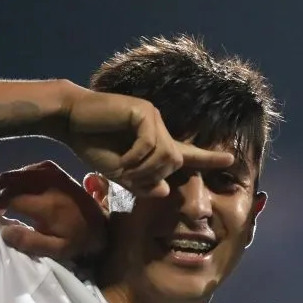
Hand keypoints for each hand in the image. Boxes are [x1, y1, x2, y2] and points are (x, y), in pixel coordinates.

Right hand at [0, 161, 107, 261]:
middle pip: (9, 181)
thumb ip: (30, 242)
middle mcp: (48, 183)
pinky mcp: (54, 170)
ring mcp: (52, 173)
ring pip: (16, 173)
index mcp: (48, 204)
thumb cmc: (79, 240)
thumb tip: (3, 230)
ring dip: (0, 183)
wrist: (104, 223)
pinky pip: (26, 169)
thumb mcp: (58, 249)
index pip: (10, 197)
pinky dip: (12, 177)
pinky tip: (6, 188)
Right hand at [61, 87, 233, 196]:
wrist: (70, 121)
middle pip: (175, 162)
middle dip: (153, 176)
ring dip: (144, 169)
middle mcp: (160, 128)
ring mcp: (154, 117)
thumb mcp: (119, 173)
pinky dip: (136, 158)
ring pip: (166, 155)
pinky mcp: (144, 111)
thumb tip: (164, 191)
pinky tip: (121, 159)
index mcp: (157, 142)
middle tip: (129, 178)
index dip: (209, 158)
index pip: (188, 153)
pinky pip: (151, 144)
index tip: (231, 160)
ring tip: (123, 168)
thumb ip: (142, 183)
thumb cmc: (93, 145)